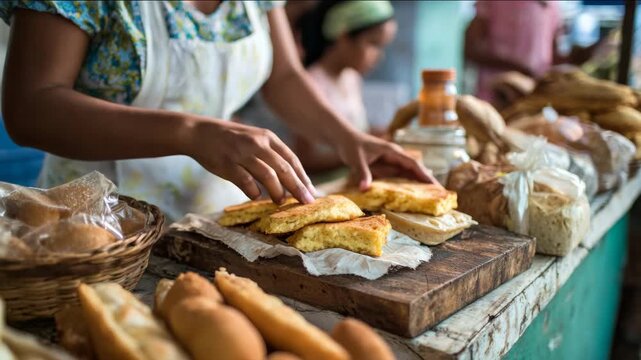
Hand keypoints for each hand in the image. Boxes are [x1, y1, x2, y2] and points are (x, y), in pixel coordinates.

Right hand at [186, 118, 315, 203]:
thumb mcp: (255, 139)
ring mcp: (242, 153)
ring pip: (268, 175)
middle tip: (307, 202)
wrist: (199, 132)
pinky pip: (245, 181)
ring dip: (277, 191)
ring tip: (281, 202)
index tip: (312, 192)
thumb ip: (271, 155)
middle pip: (284, 168)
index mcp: (267, 137)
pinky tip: (257, 198)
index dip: (303, 177)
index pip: (291, 159)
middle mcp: (257, 143)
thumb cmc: (230, 140)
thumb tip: (291, 179)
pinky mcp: (227, 163)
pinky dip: (254, 191)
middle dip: (298, 187)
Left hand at [334, 131, 440, 189]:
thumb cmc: (351, 146)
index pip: (412, 164)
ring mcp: (392, 160)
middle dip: (428, 180)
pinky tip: (415, 193)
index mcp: (392, 151)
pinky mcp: (386, 165)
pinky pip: (400, 175)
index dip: (424, 174)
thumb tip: (365, 189)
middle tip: (440, 194)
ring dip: (420, 182)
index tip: (434, 185)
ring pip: (410, 172)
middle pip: (415, 168)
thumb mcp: (357, 160)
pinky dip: (409, 182)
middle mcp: (395, 155)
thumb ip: (363, 174)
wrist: (345, 138)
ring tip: (433, 196)